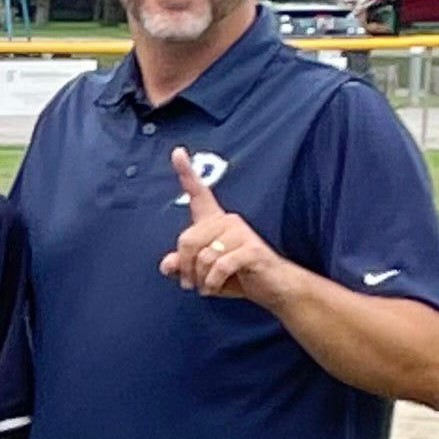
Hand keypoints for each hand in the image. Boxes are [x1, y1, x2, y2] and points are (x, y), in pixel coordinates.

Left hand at [158, 148, 294, 302]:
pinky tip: (215, 288)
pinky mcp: (252, 249)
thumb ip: (181, 265)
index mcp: (213, 221)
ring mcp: (241, 232)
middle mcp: (227, 221)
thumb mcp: (201, 273)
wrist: (272, 287)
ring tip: (207, 285)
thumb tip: (167, 263)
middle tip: (190, 284)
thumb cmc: (234, 276)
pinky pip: (219, 265)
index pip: (198, 193)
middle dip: (184, 268)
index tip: (176, 151)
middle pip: (186, 239)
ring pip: (202, 256)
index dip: (186, 172)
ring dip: (199, 279)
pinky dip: (212, 282)